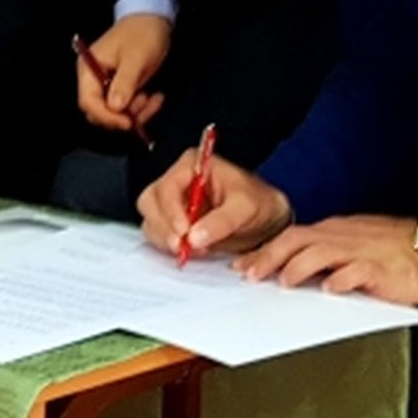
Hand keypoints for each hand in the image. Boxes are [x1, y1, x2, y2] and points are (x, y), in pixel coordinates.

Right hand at [77, 14, 170, 133]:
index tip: (127, 122)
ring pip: (115, 113)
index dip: (106, 116)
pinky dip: (141, 108)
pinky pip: (126, 107)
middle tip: (143, 107)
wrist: (152, 19)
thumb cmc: (142, 33)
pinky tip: (155, 98)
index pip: (88, 102)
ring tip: (153, 99)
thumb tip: (115, 107)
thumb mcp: (135, 58)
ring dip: (135, 113)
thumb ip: (124, 83)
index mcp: (89, 68)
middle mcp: (94, 78)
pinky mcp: (120, 87)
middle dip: (122, 116)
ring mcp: (107, 84)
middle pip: (99, 111)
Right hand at [138, 148, 292, 257]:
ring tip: (191, 250)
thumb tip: (195, 236)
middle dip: (162, 226)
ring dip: (165, 239)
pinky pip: (160, 234)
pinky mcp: (175, 223)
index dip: (170, 211)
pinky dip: (169, 246)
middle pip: (150, 202)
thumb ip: (222, 221)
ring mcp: (174, 203)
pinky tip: (190, 251)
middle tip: (180, 246)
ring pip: (151, 220)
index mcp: (193, 165)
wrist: (267, 220)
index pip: (168, 186)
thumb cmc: (258, 203)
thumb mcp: (246, 207)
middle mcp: (178, 181)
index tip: (183, 232)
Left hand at [241, 216, 417, 306]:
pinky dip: (342, 279)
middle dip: (270, 256)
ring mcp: (360, 250)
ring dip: (298, 266)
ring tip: (284, 282)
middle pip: (297, 239)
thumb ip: (322, 256)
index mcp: (333, 232)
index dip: (263, 251)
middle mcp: (341, 237)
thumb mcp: (350, 246)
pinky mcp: (381, 268)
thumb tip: (288, 270)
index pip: (290, 237)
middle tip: (250, 275)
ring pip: (321, 251)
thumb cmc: (391, 250)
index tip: (242, 265)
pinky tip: (331, 289)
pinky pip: (358, 270)